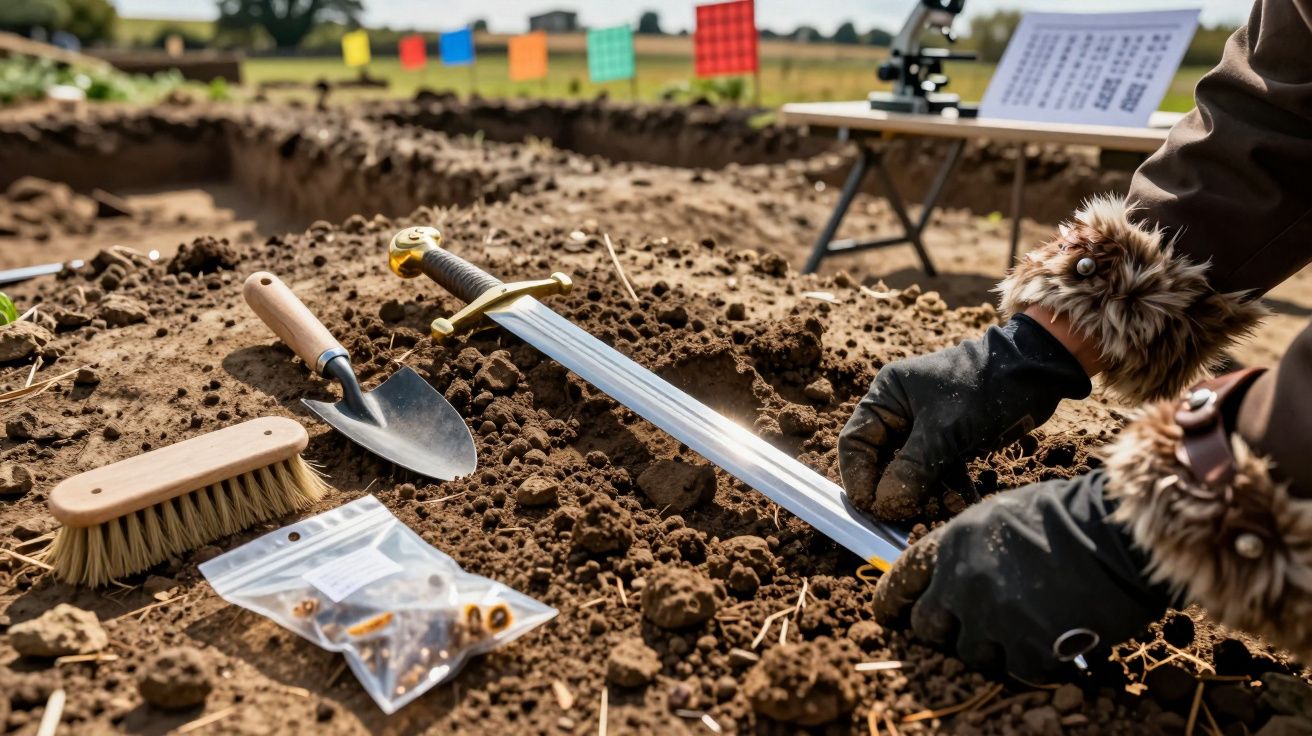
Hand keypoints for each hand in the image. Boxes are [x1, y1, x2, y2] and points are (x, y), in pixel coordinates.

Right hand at [838, 314, 1090, 520]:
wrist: (1037, 370)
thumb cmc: (984, 386)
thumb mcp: (944, 429)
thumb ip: (911, 469)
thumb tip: (884, 505)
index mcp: (888, 395)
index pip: (856, 442)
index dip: (858, 477)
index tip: (870, 508)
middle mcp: (901, 410)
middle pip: (882, 461)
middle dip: (893, 492)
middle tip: (903, 518)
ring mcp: (927, 426)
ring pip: (912, 471)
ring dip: (924, 495)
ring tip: (938, 513)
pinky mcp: (952, 439)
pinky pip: (939, 471)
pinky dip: (948, 489)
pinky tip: (960, 503)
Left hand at [873, 472, 1171, 681]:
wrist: (1117, 536)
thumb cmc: (1068, 516)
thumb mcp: (1000, 515)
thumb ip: (968, 548)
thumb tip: (954, 573)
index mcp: (952, 544)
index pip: (901, 579)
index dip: (890, 601)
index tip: (887, 614)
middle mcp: (962, 583)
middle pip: (927, 627)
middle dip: (942, 630)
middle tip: (966, 628)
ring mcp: (992, 619)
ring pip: (971, 653)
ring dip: (991, 647)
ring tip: (1022, 628)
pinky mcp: (1027, 648)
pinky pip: (1015, 669)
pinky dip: (1031, 660)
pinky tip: (1051, 640)